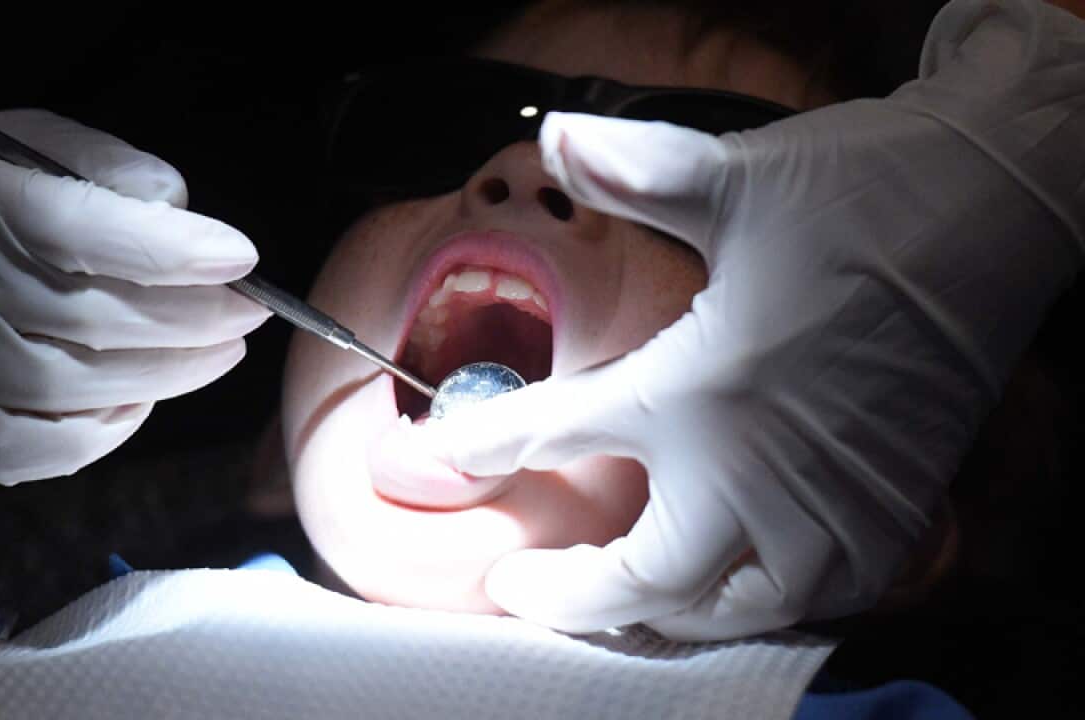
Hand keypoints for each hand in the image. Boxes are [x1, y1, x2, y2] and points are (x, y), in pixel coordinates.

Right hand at [0, 109, 268, 482]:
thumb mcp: (12, 146)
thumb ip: (99, 163)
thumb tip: (179, 205)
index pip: (81, 228)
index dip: (173, 249)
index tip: (239, 256)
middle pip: (95, 319)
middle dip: (194, 320)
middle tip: (251, 312)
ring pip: (78, 389)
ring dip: (170, 374)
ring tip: (220, 351)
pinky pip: (39, 450)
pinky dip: (106, 430)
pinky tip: (143, 399)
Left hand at [380, 0, 1083, 638]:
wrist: (997, 211)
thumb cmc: (864, 195)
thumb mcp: (735, 177)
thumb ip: (634, 170)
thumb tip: (559, 135)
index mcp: (705, 388)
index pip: (564, 433)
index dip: (492, 447)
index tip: (447, 460)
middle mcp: (763, 469)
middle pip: (645, 578)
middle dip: (572, 596)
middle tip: (522, 589)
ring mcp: (832, 507)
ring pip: (729, 610)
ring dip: (660, 614)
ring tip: (613, 600)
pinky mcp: (890, 517)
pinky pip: (811, 602)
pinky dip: (753, 607)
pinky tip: (724, 587)